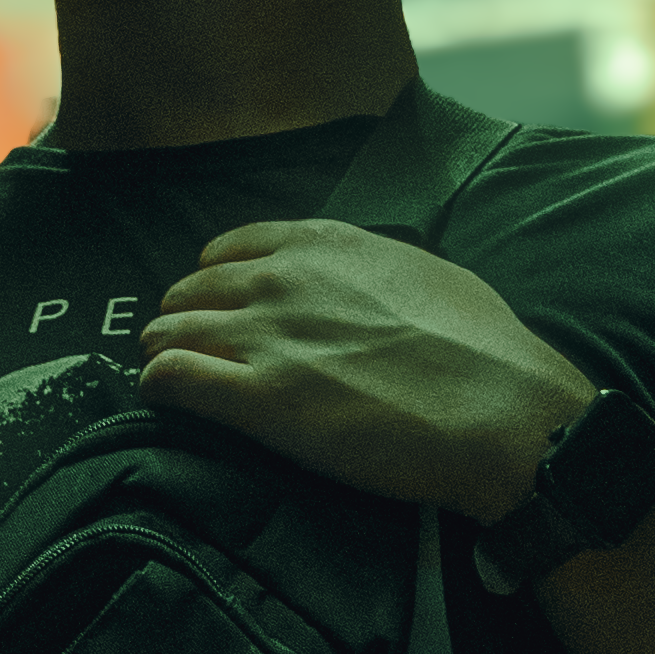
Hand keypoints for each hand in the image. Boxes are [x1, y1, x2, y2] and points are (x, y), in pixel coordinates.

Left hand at [139, 220, 594, 526]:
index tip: (213, 294)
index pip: (236, 247)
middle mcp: (283, 280)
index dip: (217, 273)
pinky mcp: (257, 402)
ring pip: (173, 330)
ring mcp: (265, 338)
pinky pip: (174, 380)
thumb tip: (367, 285)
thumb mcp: (426, 274)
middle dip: (184, 313)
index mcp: (325, 245)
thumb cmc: (481, 346)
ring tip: (159, 365)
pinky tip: (158, 394)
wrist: (496, 409)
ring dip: (163, 346)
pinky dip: (159, 385)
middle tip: (180, 338)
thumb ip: (376, 271)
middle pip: (196, 290)